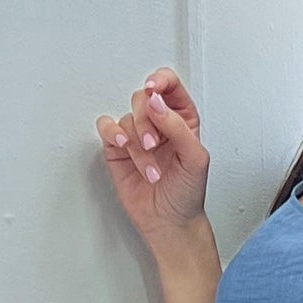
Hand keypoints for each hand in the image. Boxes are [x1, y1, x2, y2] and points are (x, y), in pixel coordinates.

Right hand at [94, 67, 210, 257]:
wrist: (170, 222)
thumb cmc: (187, 193)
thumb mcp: (195, 159)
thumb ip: (178, 127)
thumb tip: (156, 102)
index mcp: (183, 120)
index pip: (170, 86)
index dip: (161, 81)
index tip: (154, 89)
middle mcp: (159, 124)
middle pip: (143, 98)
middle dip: (147, 121)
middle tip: (154, 145)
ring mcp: (137, 135)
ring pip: (127, 117)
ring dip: (137, 144)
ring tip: (150, 168)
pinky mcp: (118, 149)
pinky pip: (107, 127)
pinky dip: (113, 134)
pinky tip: (124, 146)